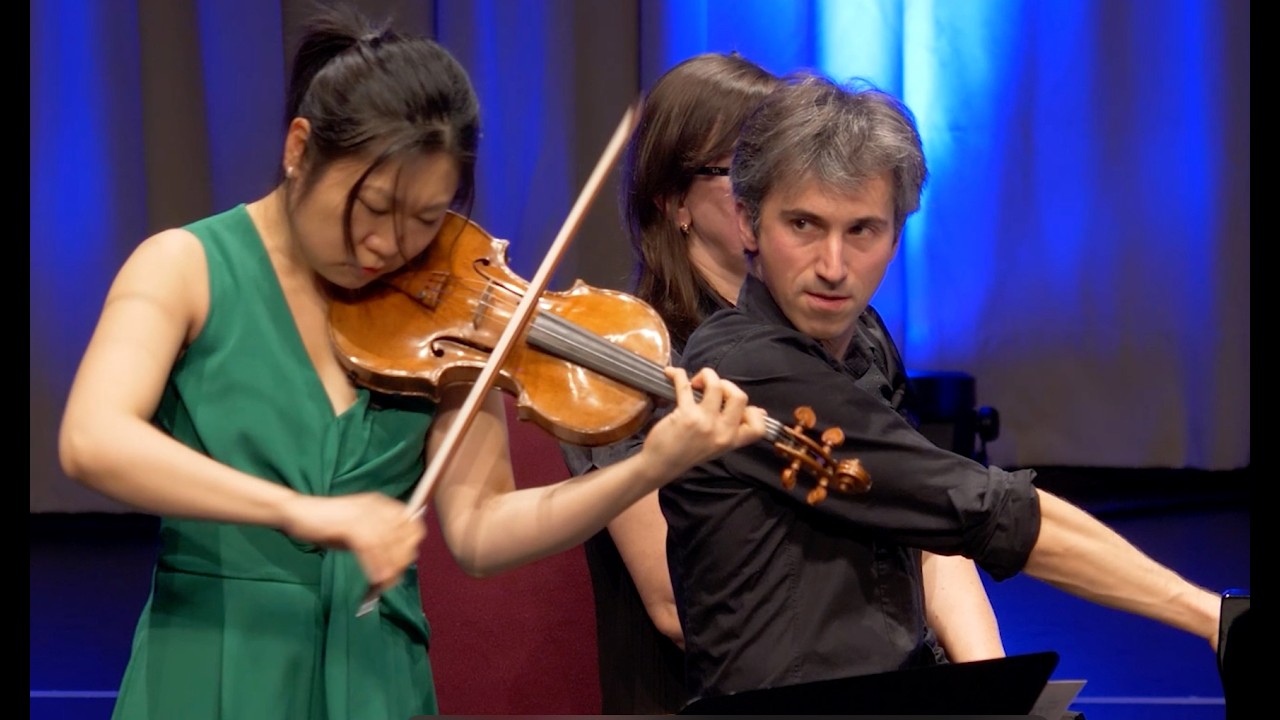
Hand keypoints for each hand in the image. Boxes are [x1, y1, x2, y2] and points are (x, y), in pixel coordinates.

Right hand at [281, 492, 425, 595]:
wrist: (297, 512)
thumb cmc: (327, 524)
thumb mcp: (358, 533)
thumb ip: (377, 544)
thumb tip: (394, 566)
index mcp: (383, 505)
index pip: (412, 526)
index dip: (411, 548)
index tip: (401, 568)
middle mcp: (378, 506)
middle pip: (403, 536)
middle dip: (400, 562)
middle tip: (389, 581)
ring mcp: (364, 513)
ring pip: (388, 544)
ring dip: (388, 568)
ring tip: (381, 585)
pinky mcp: (350, 523)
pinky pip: (369, 547)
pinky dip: (374, 566)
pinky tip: (373, 579)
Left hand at [642, 367, 767, 475]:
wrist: (660, 465)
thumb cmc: (687, 453)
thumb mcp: (717, 446)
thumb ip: (735, 429)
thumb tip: (760, 412)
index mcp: (731, 441)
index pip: (758, 427)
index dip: (753, 410)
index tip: (735, 405)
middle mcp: (722, 432)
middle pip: (740, 397)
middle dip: (727, 384)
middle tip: (711, 390)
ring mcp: (705, 423)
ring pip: (716, 385)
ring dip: (706, 376)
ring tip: (695, 383)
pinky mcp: (685, 415)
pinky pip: (685, 384)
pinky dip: (677, 374)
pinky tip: (671, 374)